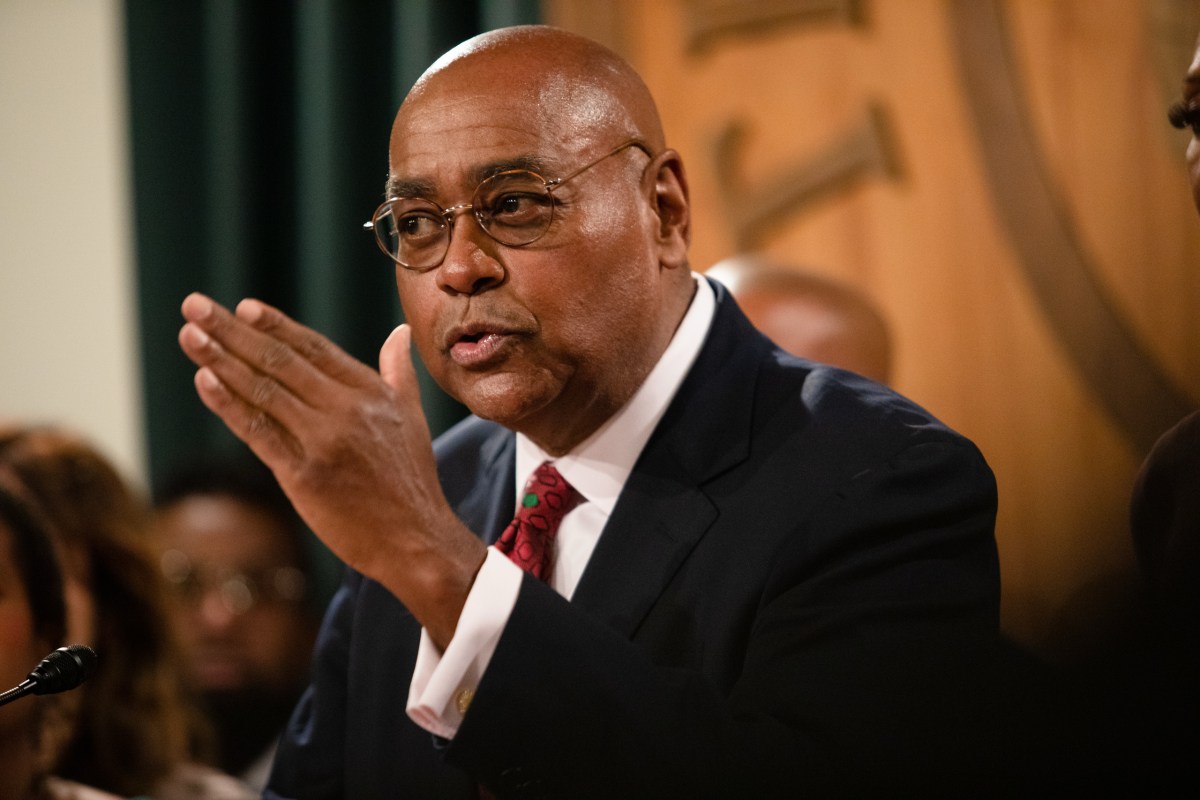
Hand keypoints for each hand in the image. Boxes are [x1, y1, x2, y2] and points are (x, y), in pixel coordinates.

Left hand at [178, 293, 484, 646]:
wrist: (416, 540)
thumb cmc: (412, 480)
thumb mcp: (412, 417)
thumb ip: (398, 372)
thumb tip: (398, 332)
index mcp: (370, 392)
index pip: (313, 348)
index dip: (275, 326)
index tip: (242, 307)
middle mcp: (345, 410)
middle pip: (279, 361)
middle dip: (232, 331)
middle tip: (195, 306)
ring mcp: (322, 442)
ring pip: (262, 392)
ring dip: (220, 360)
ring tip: (189, 335)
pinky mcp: (303, 476)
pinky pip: (258, 432)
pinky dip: (228, 405)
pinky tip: (204, 381)